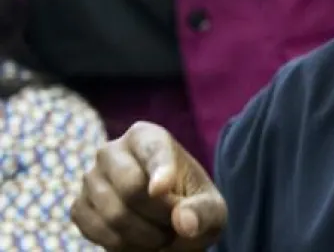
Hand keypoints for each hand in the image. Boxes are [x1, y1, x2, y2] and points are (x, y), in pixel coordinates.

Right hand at [70, 121, 226, 251]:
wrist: (166, 225)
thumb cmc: (192, 207)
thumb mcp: (212, 210)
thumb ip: (203, 212)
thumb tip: (184, 223)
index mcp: (147, 137)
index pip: (153, 152)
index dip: (159, 171)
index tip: (161, 190)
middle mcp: (112, 151)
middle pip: (130, 187)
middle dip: (158, 216)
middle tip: (174, 226)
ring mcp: (90, 178)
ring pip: (114, 214)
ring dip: (143, 236)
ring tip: (160, 234)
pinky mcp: (78, 207)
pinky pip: (96, 231)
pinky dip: (121, 244)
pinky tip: (137, 240)